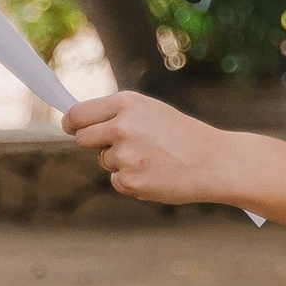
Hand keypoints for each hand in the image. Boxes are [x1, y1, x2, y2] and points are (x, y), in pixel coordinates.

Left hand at [63, 90, 243, 207]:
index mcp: (126, 103)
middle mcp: (122, 127)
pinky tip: (155, 174)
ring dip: (120, 162)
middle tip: (121, 146)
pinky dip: (132, 180)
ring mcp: (125, 156)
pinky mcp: (130, 181)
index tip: (70, 127)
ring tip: (152, 159)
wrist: (214, 162)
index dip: (71, 123)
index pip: (78, 114)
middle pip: (82, 138)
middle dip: (94, 143)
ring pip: (103, 161)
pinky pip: (117, 181)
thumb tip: (79, 124)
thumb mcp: (150, 111)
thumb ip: (116, 114)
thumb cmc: (182, 135)